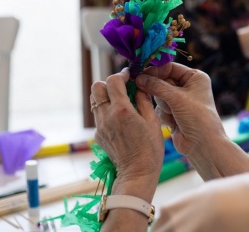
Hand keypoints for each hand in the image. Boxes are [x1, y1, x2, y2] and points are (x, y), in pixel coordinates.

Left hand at [91, 69, 163, 198]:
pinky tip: (120, 119)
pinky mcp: (98, 135)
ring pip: (95, 100)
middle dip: (109, 84)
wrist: (137, 173)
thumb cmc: (150, 148)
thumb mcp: (153, 121)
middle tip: (122, 88)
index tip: (129, 76)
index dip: (121, 75)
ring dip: (106, 96)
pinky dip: (107, 110)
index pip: (113, 81)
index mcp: (122, 110)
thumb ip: (143, 100)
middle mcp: (107, 116)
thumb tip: (138, 86)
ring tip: (121, 102)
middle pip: (96, 87)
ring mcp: (100, 126)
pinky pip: (99, 115)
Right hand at [136, 62, 248, 180]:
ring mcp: (180, 100)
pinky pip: (159, 107)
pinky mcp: (173, 112)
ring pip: (158, 95)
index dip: (155, 70)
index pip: (170, 67)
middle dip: (159, 90)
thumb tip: (138, 77)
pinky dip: (163, 114)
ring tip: (173, 113)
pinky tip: (173, 122)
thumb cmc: (197, 118)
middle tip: (149, 92)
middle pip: (162, 81)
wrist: (202, 145)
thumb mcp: (177, 98)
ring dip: (163, 105)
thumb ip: (156, 86)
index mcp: (194, 77)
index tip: (139, 73)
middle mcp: (188, 86)